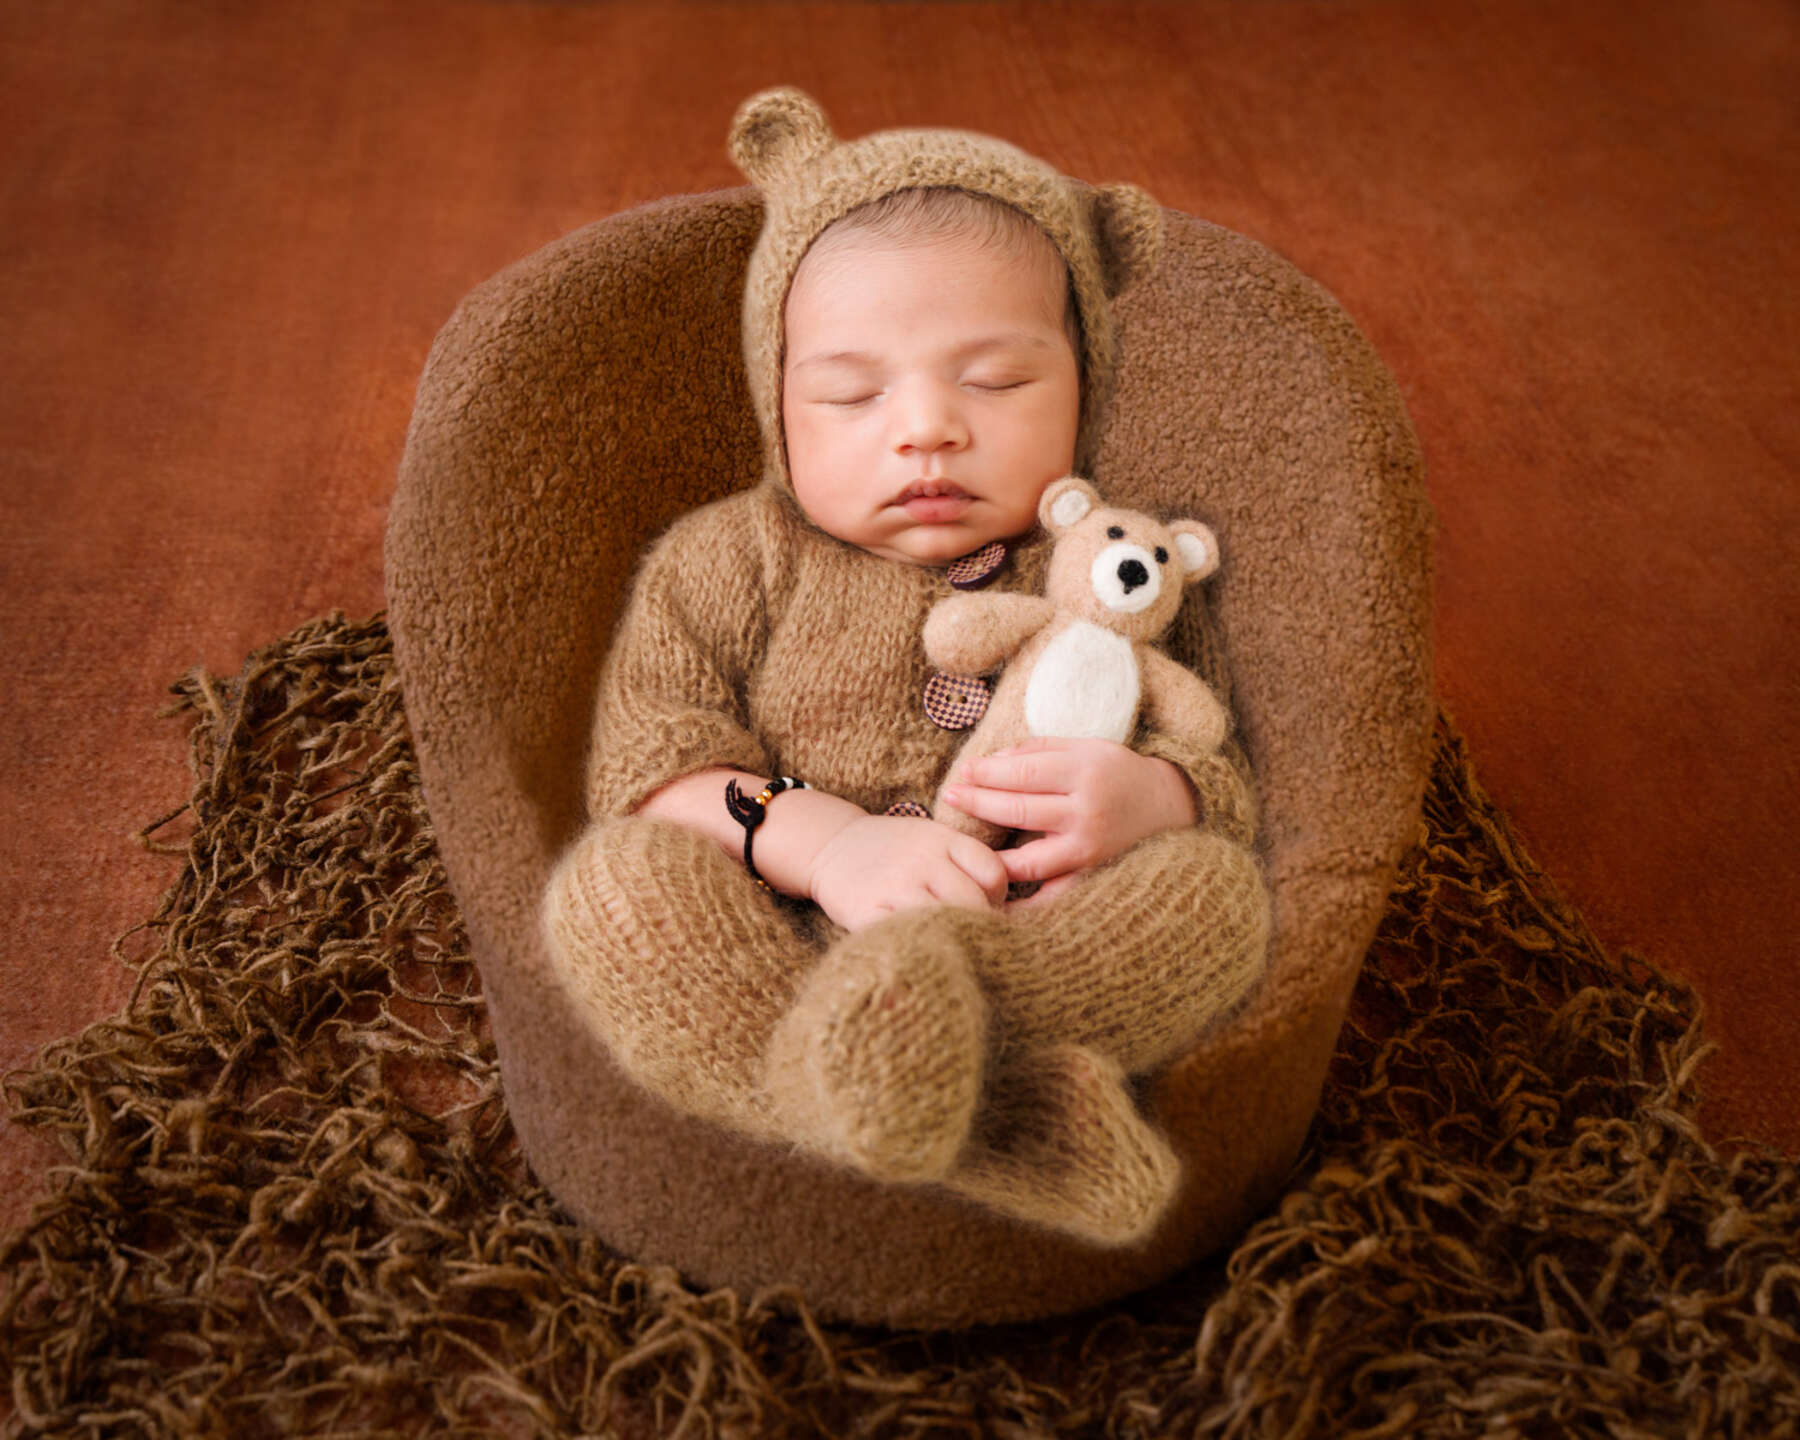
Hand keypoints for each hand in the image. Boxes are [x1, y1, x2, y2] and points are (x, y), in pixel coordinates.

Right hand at [807, 814, 1009, 933]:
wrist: (829, 845)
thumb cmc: (892, 851)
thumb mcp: (931, 839)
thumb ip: (966, 862)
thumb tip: (1009, 906)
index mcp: (942, 839)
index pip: (994, 874)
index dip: (998, 899)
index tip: (988, 910)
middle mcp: (922, 858)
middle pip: (973, 902)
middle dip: (980, 926)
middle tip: (976, 939)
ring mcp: (895, 885)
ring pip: (946, 922)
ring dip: (954, 941)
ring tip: (953, 948)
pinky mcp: (867, 910)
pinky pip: (906, 937)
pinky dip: (919, 949)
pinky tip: (921, 950)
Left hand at [940, 737, 1196, 905]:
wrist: (1168, 808)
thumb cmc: (1118, 773)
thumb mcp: (1085, 748)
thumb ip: (1038, 750)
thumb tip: (991, 762)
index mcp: (1084, 773)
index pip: (1021, 774)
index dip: (985, 774)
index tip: (963, 772)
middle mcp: (1086, 813)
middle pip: (1018, 810)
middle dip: (977, 802)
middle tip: (949, 795)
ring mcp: (1088, 851)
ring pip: (1026, 861)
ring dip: (988, 857)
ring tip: (958, 847)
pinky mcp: (1091, 878)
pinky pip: (1050, 898)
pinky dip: (1021, 906)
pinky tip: (992, 899)